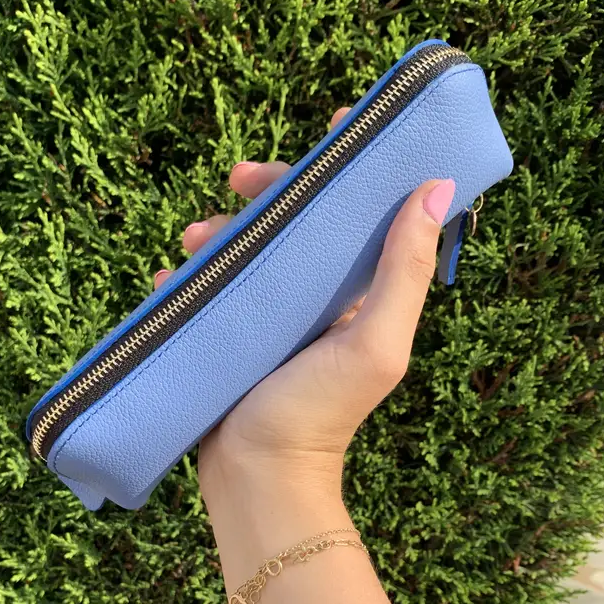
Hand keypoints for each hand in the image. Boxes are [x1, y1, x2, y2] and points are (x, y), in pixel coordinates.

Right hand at [153, 107, 455, 505]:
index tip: (334, 124)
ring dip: (218, 232)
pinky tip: (167, 282)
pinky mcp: (230, 335)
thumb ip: (403, 272)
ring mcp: (271, 316)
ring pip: (246, 249)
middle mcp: (318, 298)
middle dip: (268, 191)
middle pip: (296, 220)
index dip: (353, 165)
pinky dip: (187, 278)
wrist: (256, 478)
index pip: (363, 213)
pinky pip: (208, 289)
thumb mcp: (373, 344)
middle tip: (236, 179)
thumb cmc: (319, 415)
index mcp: (359, 294)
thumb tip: (436, 186)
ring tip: (189, 243)